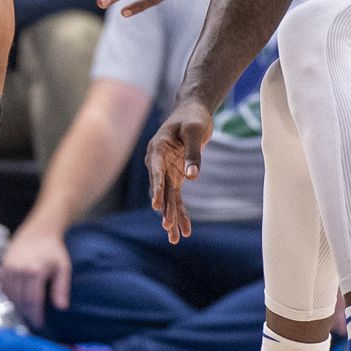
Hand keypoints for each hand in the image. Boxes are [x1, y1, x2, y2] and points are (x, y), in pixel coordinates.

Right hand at [0, 227, 71, 329]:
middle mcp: (18, 270)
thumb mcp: (63, 268)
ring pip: (11, 296)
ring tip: (28, 311)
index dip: (36, 316)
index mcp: (34, 271)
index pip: (32, 301)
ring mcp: (8, 268)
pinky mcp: (3, 267)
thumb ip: (61, 288)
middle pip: (20, 301)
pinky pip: (4, 288)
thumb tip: (61, 308)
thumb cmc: (53, 251)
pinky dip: (11, 296)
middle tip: (34, 321)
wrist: (38, 231)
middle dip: (27, 314)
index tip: (40, 324)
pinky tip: (20, 299)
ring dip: (19, 306)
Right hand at [146, 98, 212, 243]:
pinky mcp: (175, 176)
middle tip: (168, 228)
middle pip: (160, 189)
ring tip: (174, 239)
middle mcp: (158, 162)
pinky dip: (180, 212)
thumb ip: (194, 153)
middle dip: (165, 210)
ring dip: (171, 217)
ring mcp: (166, 170)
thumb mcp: (195, 131)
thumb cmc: (193, 117)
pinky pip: (176, 197)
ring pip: (167, 198)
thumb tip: (193, 178)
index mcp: (158, 148)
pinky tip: (185, 230)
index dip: (157, 188)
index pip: (155, 171)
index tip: (157, 205)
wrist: (193, 111)